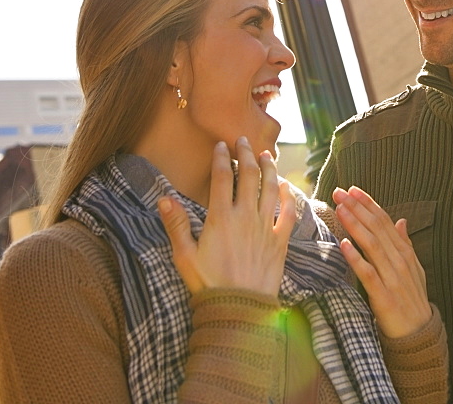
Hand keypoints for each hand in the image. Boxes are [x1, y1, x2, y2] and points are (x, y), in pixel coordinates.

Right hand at [158, 137, 295, 296]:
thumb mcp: (185, 256)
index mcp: (221, 217)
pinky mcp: (279, 241)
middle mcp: (245, 216)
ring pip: (270, 189)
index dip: (222, 158)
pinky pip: (288, 214)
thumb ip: (176, 224)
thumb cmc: (208, 284)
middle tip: (244, 141)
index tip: (221, 145)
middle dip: (246, 155)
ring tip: (266, 155)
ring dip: (269, 169)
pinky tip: (287, 187)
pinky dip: (289, 197)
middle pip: (249, 176)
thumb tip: (163, 198)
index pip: (222, 178)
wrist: (239, 311)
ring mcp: (265, 228)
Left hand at [332, 186, 431, 338]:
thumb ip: (406, 244)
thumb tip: (402, 220)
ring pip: (372, 245)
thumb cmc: (413, 299)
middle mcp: (399, 261)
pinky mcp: (383, 297)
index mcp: (405, 252)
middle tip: (339, 193)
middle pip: (376, 228)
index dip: (368, 204)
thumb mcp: (414, 269)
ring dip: (355, 225)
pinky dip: (356, 258)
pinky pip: (368, 274)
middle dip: (357, 208)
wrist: (419, 335)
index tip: (352, 190)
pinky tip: (343, 245)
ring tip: (340, 210)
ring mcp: (392, 278)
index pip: (384, 221)